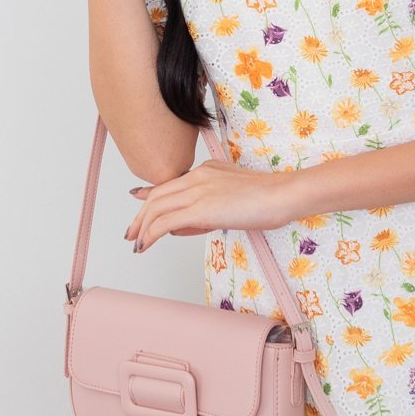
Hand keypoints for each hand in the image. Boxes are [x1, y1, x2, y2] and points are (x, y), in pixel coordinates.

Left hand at [124, 158, 292, 253]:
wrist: (282, 194)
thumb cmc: (269, 198)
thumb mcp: (235, 194)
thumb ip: (213, 203)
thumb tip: (194, 220)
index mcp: (207, 170)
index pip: (171, 183)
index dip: (150, 193)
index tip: (137, 200)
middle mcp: (198, 176)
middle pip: (158, 195)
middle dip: (141, 216)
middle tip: (132, 232)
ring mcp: (198, 191)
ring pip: (156, 208)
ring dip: (142, 227)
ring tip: (137, 243)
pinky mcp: (200, 209)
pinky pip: (165, 222)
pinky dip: (150, 235)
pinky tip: (145, 245)